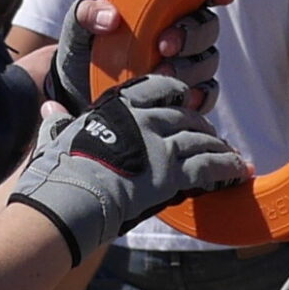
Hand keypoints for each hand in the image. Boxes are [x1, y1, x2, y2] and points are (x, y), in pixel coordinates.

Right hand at [8, 75, 248, 264]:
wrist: (66, 201)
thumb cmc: (54, 174)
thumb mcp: (53, 138)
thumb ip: (57, 122)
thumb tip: (49, 108)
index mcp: (117, 107)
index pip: (156, 88)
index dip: (175, 93)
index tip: (184, 101)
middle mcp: (143, 119)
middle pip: (185, 117)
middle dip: (201, 127)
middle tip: (211, 137)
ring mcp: (160, 145)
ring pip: (202, 140)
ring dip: (219, 148)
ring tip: (230, 157)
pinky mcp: (172, 173)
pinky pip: (209, 167)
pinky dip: (227, 169)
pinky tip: (239, 173)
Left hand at [23, 0, 227, 116]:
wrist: (76, 93)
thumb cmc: (84, 51)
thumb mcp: (78, 28)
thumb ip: (87, 13)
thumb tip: (111, 18)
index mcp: (162, 7)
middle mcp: (182, 33)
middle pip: (207, 28)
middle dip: (190, 35)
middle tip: (164, 46)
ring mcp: (188, 64)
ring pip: (208, 61)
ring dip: (190, 67)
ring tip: (161, 73)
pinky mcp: (186, 94)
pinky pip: (207, 93)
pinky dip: (199, 95)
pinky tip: (183, 99)